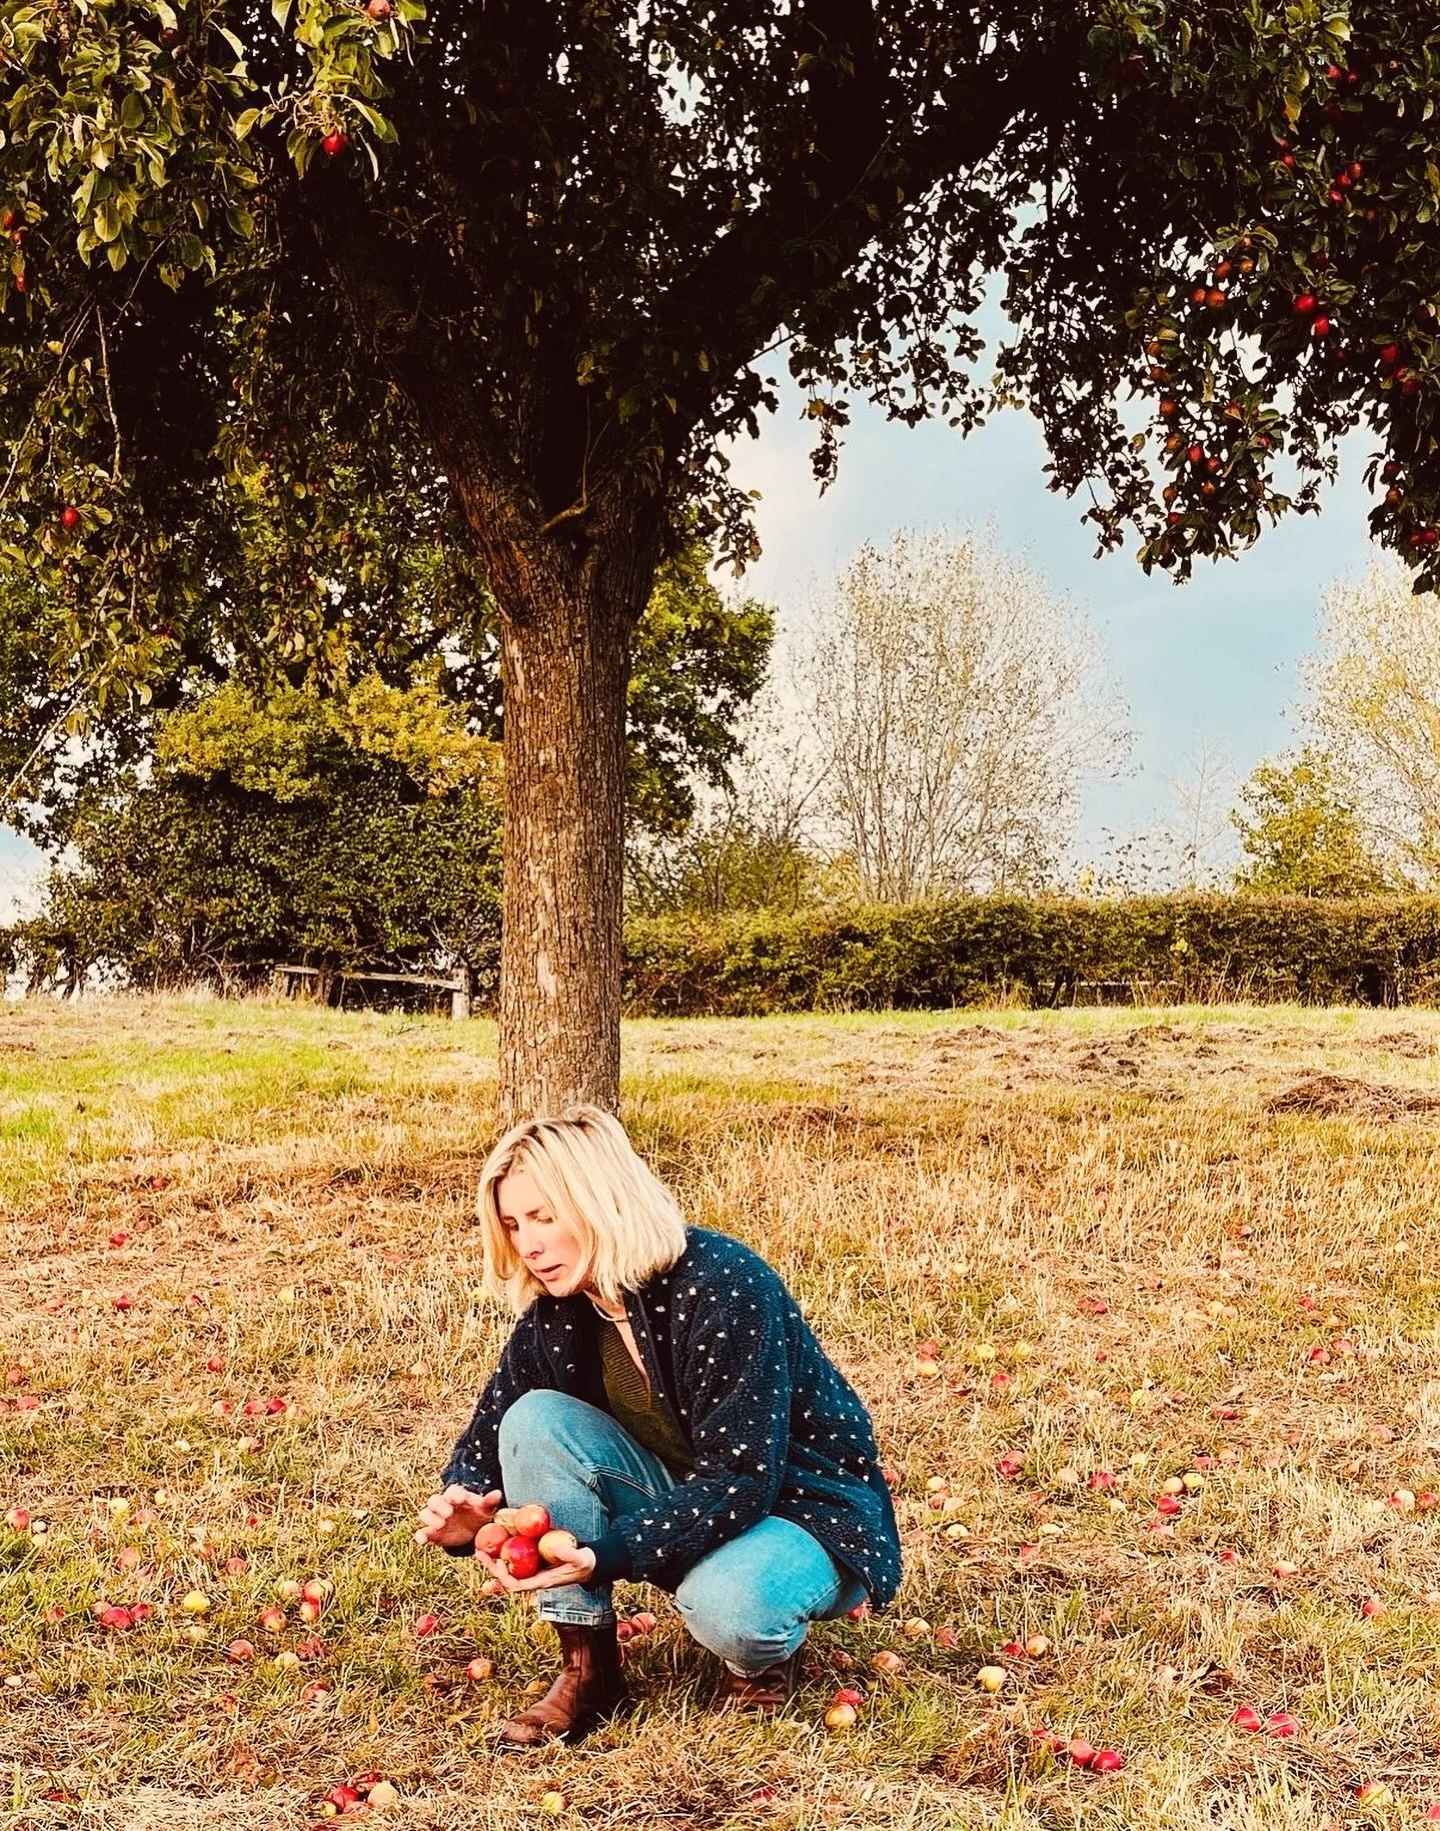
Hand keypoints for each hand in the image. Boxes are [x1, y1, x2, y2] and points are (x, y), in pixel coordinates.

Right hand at [413, 1484, 502, 1549]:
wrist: (472, 1531)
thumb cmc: (479, 1515)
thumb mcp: (485, 1509)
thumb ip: (489, 1502)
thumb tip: (498, 1493)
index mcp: (456, 1496)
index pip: (453, 1491)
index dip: (456, 1494)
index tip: (461, 1500)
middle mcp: (443, 1504)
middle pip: (434, 1500)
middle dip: (440, 1505)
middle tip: (449, 1513)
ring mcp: (436, 1518)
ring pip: (425, 1513)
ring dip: (430, 1518)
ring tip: (441, 1525)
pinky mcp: (432, 1532)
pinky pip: (422, 1532)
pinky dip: (420, 1535)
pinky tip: (422, 1541)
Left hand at [475, 1540, 598, 1593]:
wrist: (589, 1563)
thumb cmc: (585, 1563)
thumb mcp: (580, 1558)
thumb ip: (569, 1553)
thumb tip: (553, 1545)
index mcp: (541, 1581)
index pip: (517, 1586)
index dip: (505, 1578)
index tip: (500, 1563)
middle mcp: (533, 1578)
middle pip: (506, 1579)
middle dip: (491, 1568)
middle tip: (479, 1553)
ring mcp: (533, 1571)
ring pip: (508, 1571)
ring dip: (494, 1562)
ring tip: (481, 1550)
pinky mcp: (534, 1562)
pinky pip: (516, 1562)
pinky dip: (505, 1555)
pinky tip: (497, 1543)